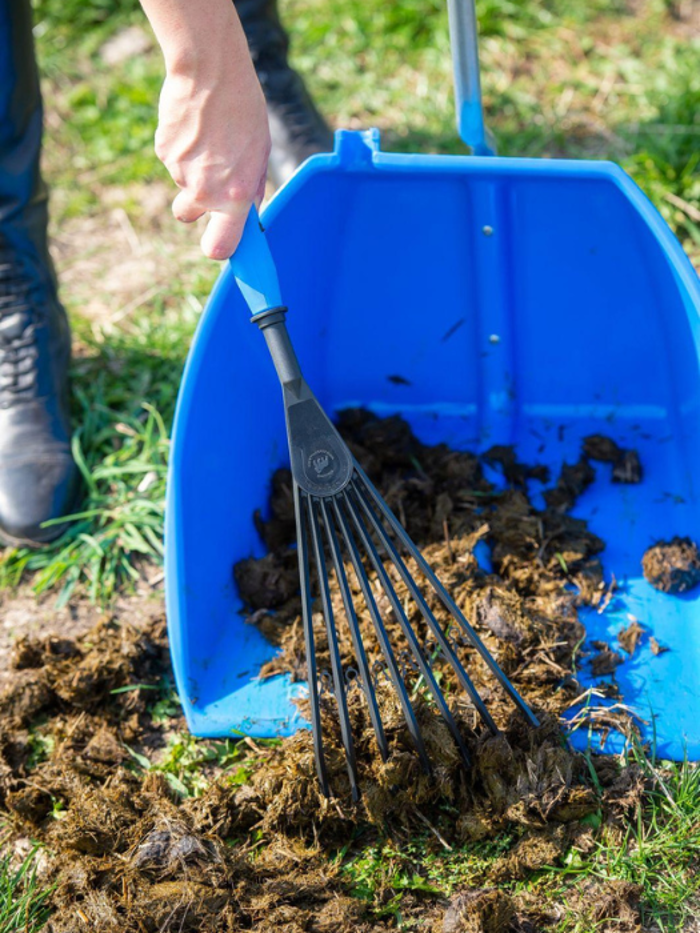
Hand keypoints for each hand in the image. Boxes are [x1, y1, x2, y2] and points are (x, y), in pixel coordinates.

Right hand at [155, 63, 269, 259]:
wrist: (210, 72)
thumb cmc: (244, 111)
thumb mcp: (259, 154)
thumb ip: (251, 188)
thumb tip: (247, 212)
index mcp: (234, 197)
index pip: (220, 247)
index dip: (218, 249)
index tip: (219, 244)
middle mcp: (205, 192)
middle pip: (188, 216)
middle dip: (196, 206)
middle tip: (209, 177)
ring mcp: (180, 173)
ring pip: (181, 184)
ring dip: (191, 169)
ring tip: (208, 138)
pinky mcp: (164, 152)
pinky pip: (172, 161)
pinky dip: (181, 149)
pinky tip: (194, 127)